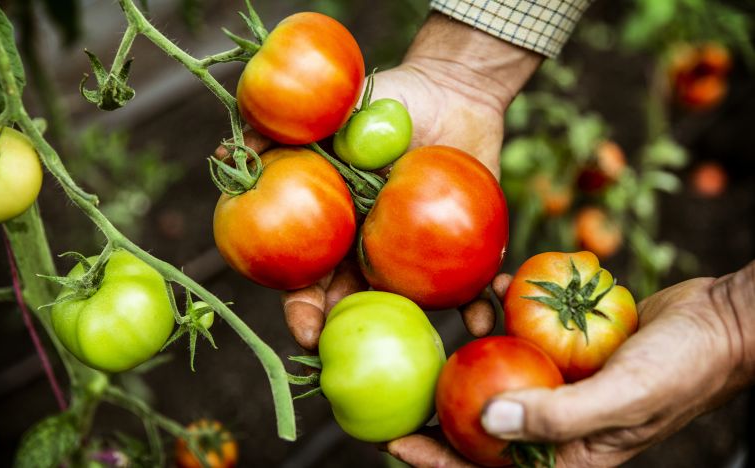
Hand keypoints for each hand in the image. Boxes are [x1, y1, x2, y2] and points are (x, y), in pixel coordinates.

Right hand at [281, 13, 541, 349]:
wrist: (451, 90)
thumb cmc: (389, 100)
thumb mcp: (332, 111)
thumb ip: (283, 131)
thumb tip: (227, 150)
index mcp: (337, 228)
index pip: (309, 278)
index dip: (302, 308)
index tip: (306, 330)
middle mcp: (372, 249)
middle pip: (354, 304)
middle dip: (349, 336)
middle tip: (354, 356)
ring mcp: (414, 253)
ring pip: (407, 305)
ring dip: (414, 329)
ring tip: (424, 343)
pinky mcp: (459, 248)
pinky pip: (467, 285)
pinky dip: (475, 304)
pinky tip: (482, 316)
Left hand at [389, 261, 754, 466]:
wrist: (721, 322)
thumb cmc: (684, 368)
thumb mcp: (621, 397)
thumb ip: (556, 416)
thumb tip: (488, 423)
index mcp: (568, 452)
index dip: (436, 459)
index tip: (391, 440)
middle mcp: (558, 421)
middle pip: (483, 419)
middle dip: (442, 401)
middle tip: (404, 375)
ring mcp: (561, 382)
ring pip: (499, 369)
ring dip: (479, 340)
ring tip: (471, 311)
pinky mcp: (568, 347)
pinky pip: (524, 331)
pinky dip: (510, 308)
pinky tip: (504, 285)